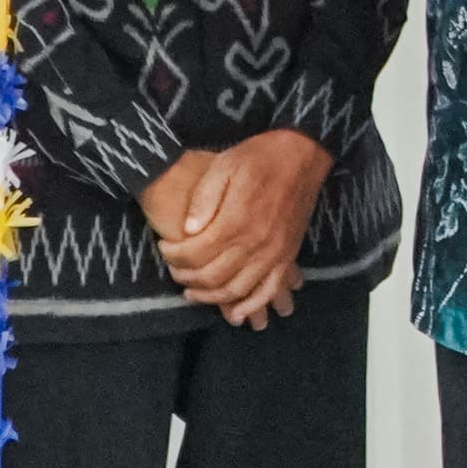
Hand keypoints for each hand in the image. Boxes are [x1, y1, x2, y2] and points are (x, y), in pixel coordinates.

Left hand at [156, 130, 334, 327]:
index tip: (163, 247)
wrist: (303, 153)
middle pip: (213, 276)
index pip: (195, 253)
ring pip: (237, 289)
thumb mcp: (224, 165)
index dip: (173, 256)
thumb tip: (188, 231)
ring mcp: (275, 252)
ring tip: (193, 291)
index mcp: (237, 220)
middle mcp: (256, 242)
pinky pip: (270, 289)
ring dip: (211, 297)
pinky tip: (235, 313)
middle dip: (186, 277)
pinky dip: (252, 305)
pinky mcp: (288, 255)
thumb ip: (204, 199)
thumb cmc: (259, 157)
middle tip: (174, 269)